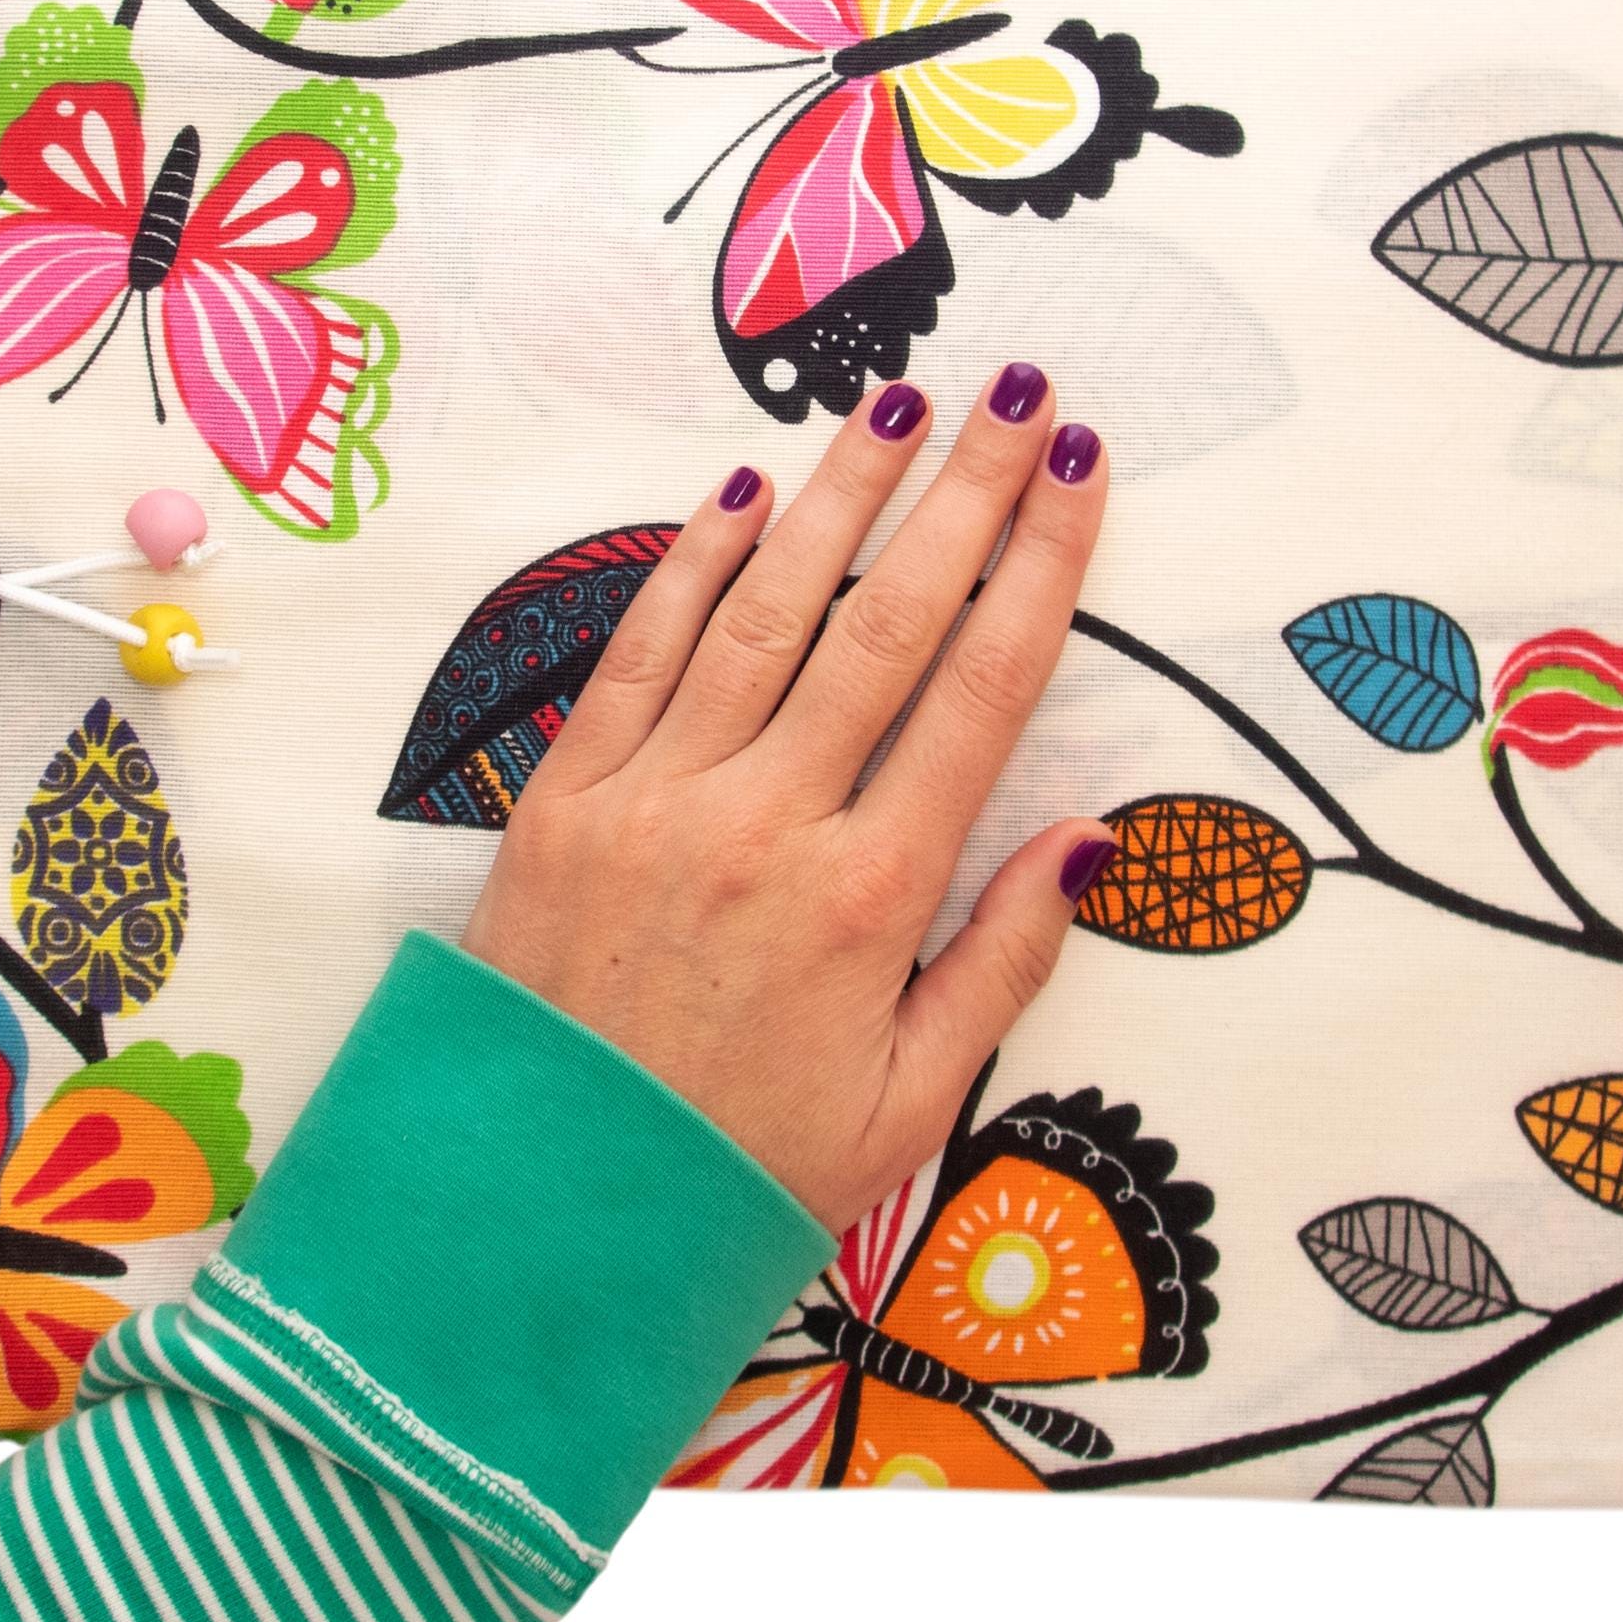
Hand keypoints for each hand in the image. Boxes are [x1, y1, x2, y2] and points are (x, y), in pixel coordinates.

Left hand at [462, 366, 1118, 1230]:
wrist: (530, 1231)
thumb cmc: (735, 1177)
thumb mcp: (907, 1109)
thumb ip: (1003, 963)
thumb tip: (1092, 838)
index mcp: (871, 900)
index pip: (985, 689)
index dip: (1042, 563)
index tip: (1081, 468)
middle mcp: (768, 823)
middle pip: (889, 620)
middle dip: (964, 493)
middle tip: (1016, 391)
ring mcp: (658, 799)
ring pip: (766, 610)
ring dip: (839, 494)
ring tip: (897, 400)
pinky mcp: (565, 800)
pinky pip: (641, 654)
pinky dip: (691, 565)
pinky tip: (741, 492)